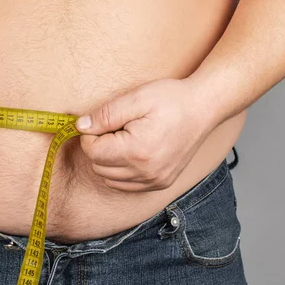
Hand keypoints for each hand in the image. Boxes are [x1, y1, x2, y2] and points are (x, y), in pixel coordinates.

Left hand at [75, 78, 215, 191]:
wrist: (204, 108)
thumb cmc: (172, 99)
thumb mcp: (136, 98)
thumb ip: (105, 115)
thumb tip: (80, 126)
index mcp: (136, 151)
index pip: (92, 152)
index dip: (91, 135)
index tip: (103, 122)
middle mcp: (145, 172)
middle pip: (98, 167)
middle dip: (99, 147)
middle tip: (116, 128)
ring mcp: (154, 181)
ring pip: (109, 179)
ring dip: (108, 161)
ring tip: (125, 139)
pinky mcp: (160, 183)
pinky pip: (126, 186)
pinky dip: (121, 172)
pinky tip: (131, 153)